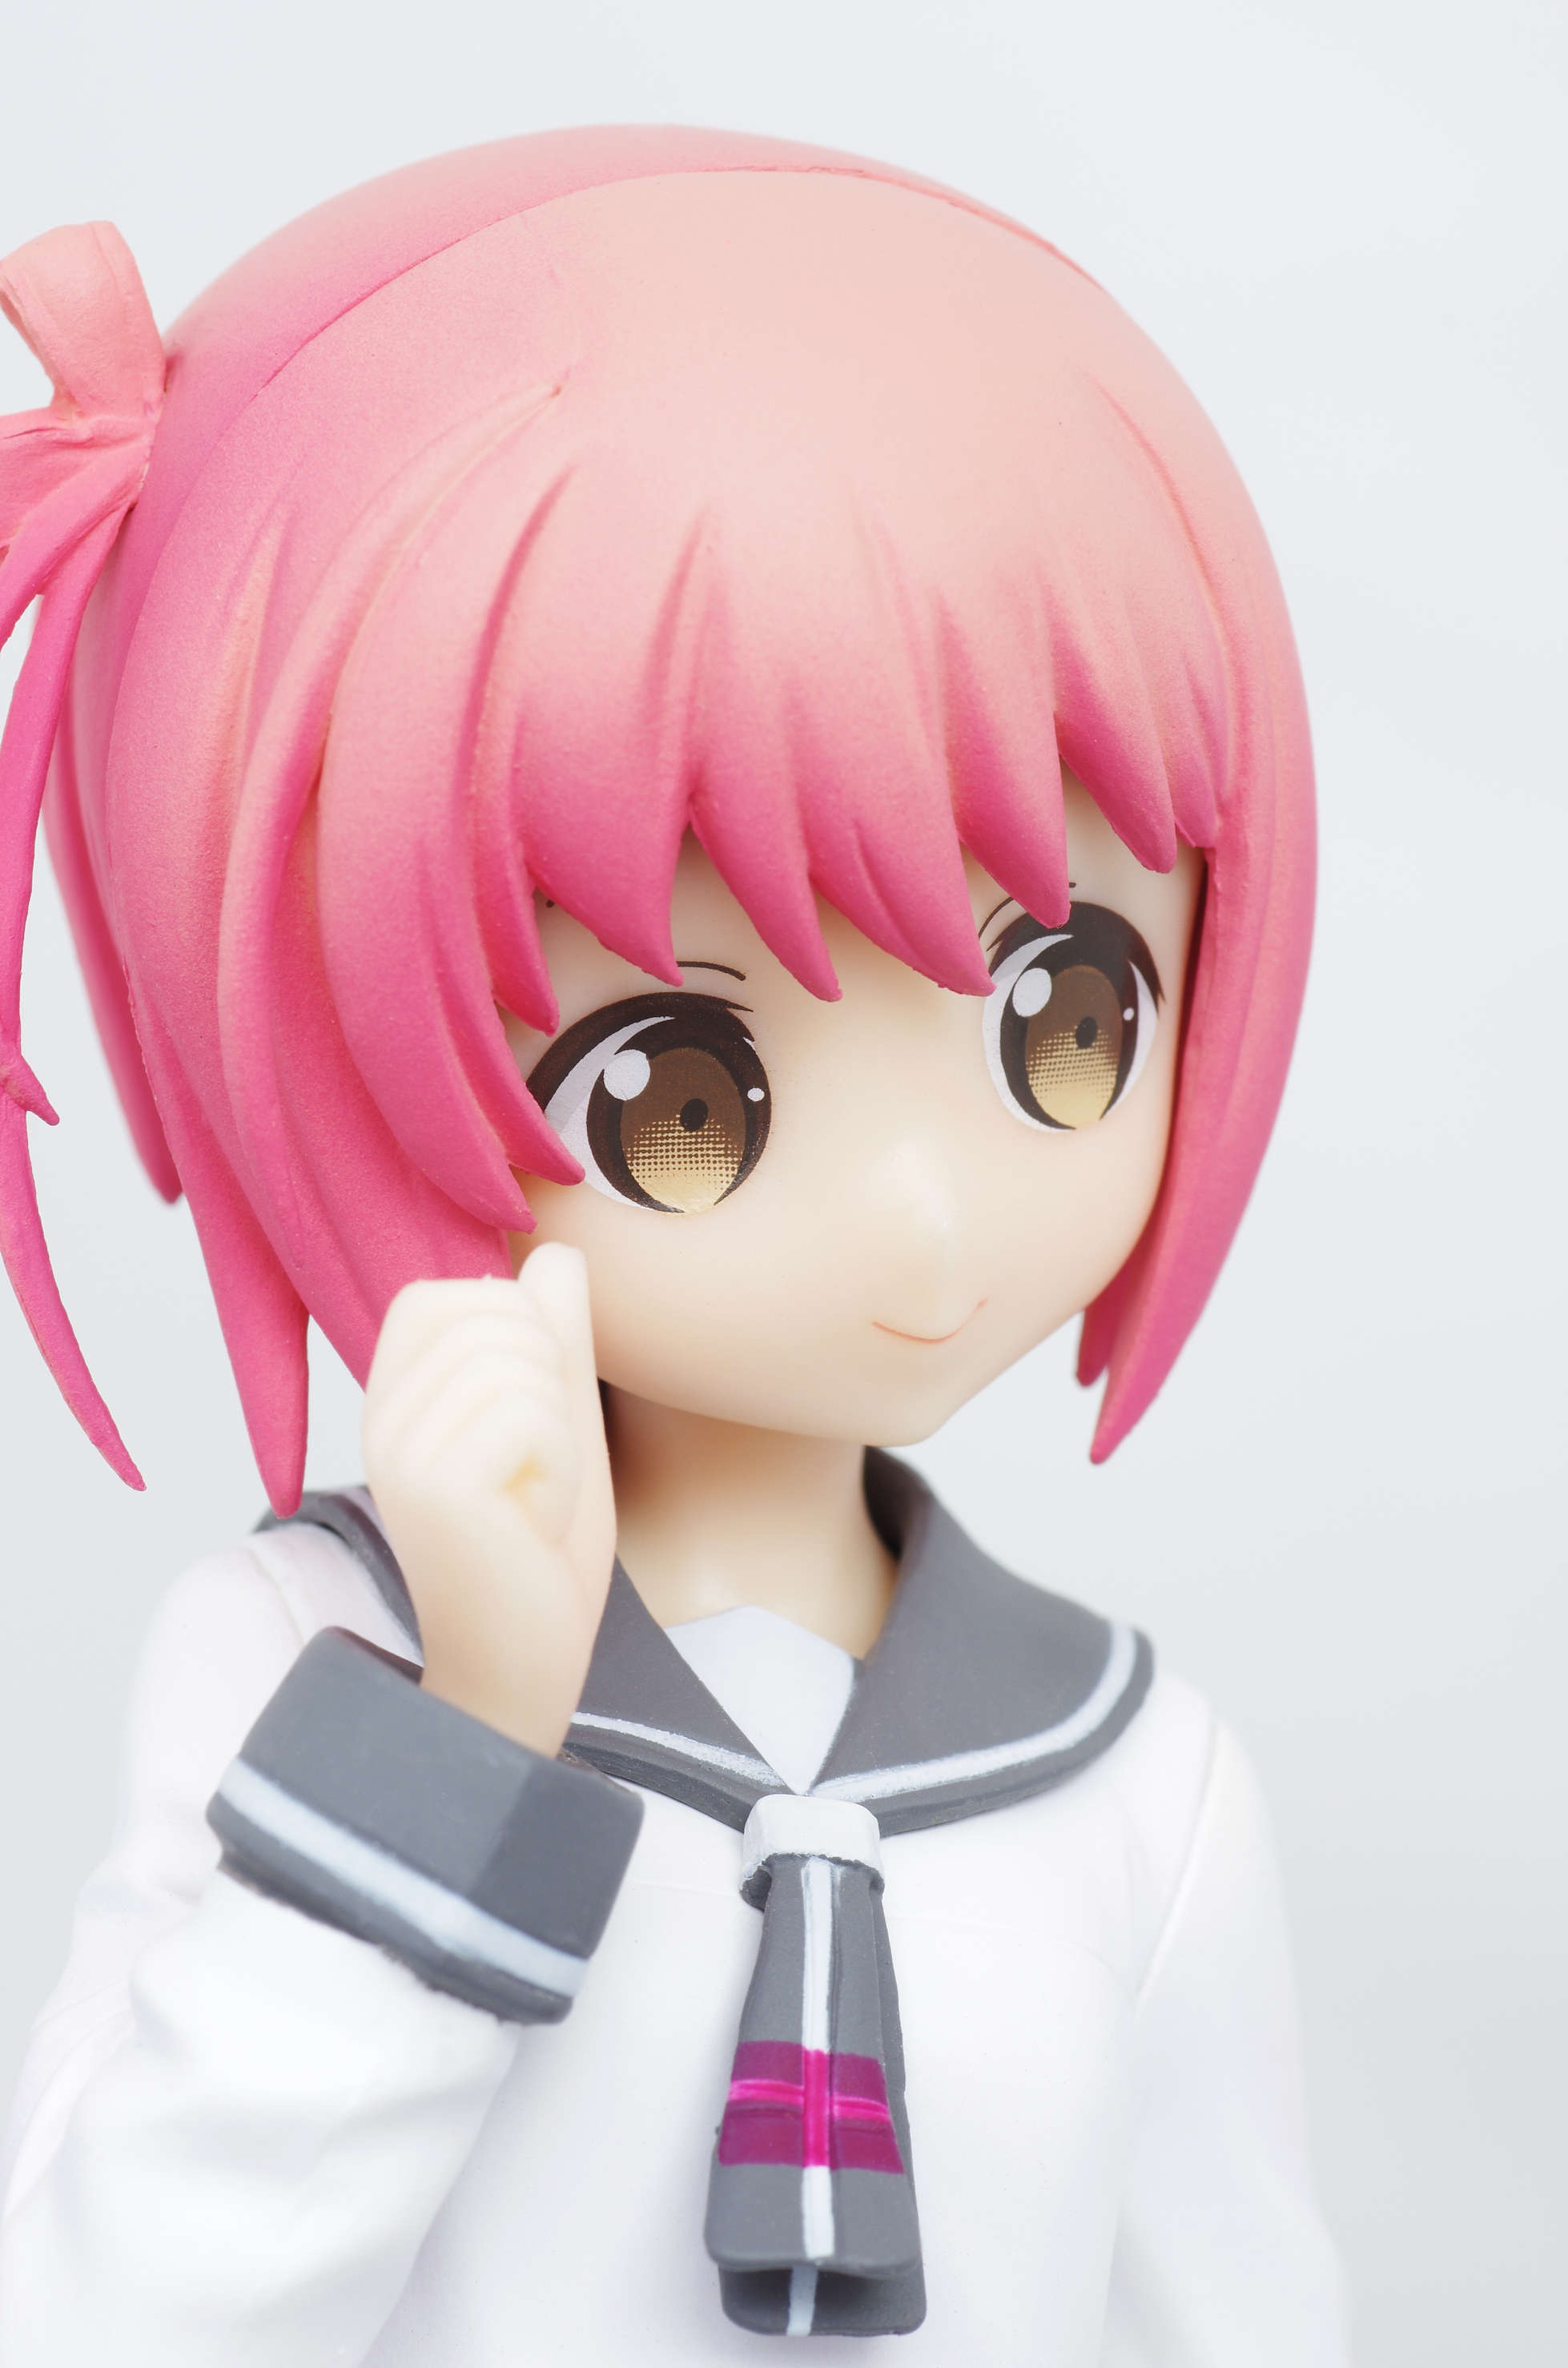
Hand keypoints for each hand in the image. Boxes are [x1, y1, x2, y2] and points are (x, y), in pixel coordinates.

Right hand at [361, 1245, 615, 1755]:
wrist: (522, 1669)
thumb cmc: (538, 1551)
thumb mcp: (559, 1423)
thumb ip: (556, 1340)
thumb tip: (558, 1249)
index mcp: (393, 1396)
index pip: (450, 1293)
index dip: (519, 1335)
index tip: (521, 1424)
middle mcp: (380, 1418)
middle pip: (497, 1312)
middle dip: (550, 1384)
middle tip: (532, 1468)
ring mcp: (400, 1452)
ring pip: (522, 1361)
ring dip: (559, 1434)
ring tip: (531, 1498)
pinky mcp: (436, 1487)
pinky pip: (534, 1415)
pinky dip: (562, 1470)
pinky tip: (534, 1523)